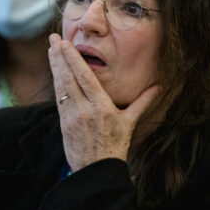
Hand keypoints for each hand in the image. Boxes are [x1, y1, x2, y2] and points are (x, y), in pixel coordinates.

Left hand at [48, 33, 159, 171]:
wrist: (97, 170)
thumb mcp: (130, 123)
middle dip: (60, 56)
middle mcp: (85, 109)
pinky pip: (59, 98)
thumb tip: (158, 87)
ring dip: (55, 66)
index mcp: (101, 106)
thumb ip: (142, 103)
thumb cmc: (115, 146)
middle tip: (53, 38)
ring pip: (61, 86)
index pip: (84, 77)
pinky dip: (56, 82)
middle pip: (69, 77)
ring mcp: (72, 116)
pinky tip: (54, 71)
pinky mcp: (64, 123)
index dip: (73, 59)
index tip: (65, 44)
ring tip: (51, 49)